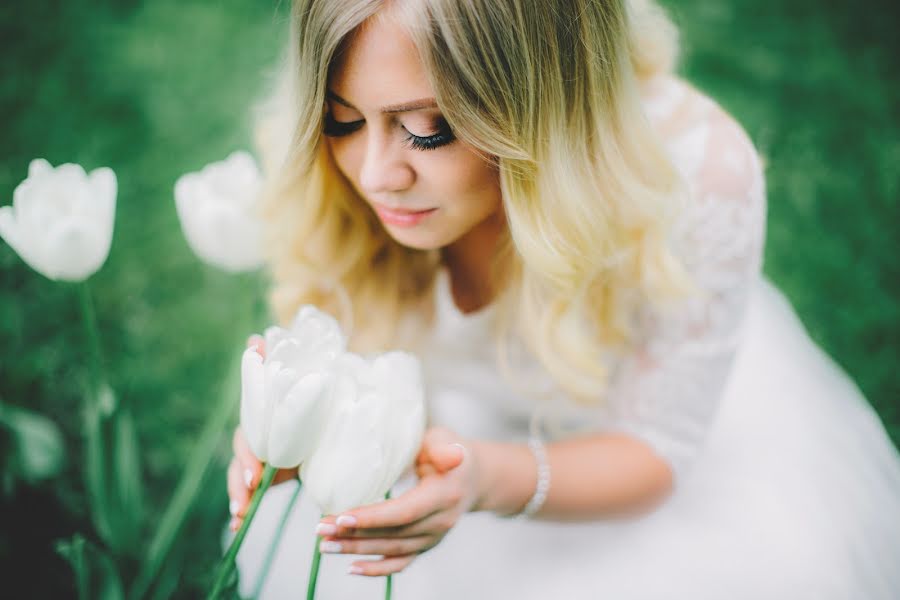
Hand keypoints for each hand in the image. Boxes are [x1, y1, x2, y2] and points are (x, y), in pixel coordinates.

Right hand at [226, 334, 298, 531]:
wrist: (329, 409)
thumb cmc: (313, 392)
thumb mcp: (302, 381)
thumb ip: (278, 365)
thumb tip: (254, 339)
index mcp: (266, 418)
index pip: (249, 438)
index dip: (248, 457)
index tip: (257, 477)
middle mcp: (259, 436)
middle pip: (240, 463)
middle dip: (239, 486)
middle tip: (242, 508)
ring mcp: (261, 456)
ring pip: (241, 480)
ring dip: (238, 500)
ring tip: (238, 521)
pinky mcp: (268, 472)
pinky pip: (251, 492)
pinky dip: (243, 507)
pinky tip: (238, 527)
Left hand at [314, 426, 480, 576]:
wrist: (472, 476)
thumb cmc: (449, 450)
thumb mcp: (445, 440)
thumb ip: (443, 447)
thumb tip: (453, 453)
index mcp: (445, 495)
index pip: (405, 512)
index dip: (373, 518)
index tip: (341, 516)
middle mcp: (441, 521)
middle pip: (394, 534)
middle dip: (354, 534)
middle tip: (321, 529)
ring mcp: (434, 537)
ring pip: (393, 550)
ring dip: (357, 550)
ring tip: (325, 544)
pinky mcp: (426, 545)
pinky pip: (401, 562)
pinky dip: (376, 569)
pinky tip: (350, 566)